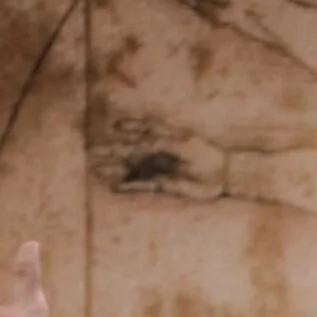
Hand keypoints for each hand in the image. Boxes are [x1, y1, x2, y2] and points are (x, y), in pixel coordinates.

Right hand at [92, 119, 227, 199]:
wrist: (225, 176)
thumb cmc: (207, 158)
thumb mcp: (183, 145)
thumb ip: (160, 142)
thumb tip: (139, 141)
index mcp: (165, 140)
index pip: (140, 134)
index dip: (126, 132)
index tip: (112, 128)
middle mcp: (160, 154)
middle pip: (132, 152)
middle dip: (112, 152)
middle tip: (92, 152)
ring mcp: (161, 170)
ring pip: (134, 169)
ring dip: (116, 170)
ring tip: (97, 170)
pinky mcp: (165, 186)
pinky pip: (144, 186)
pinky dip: (131, 187)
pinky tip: (116, 188)